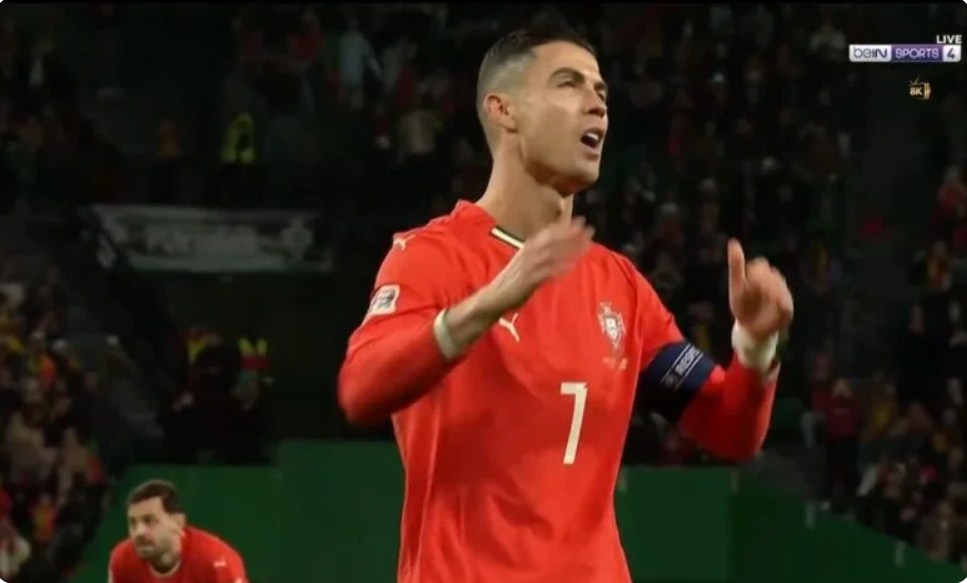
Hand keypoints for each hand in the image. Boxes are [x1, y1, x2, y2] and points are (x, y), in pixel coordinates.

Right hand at [479, 215, 593, 314]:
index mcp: (527, 248)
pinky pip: (546, 272)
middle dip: (571, 233)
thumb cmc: (510, 282)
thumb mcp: (524, 263)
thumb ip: (539, 256)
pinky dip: (559, 268)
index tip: (580, 220)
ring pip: (552, 253)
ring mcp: (528, 266)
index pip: (548, 233)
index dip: (564, 226)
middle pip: (552, 240)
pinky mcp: (528, 280)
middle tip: (588, 228)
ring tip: (586, 243)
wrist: (493, 297)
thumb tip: (556, 250)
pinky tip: (572, 265)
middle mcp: (528, 254)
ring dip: (569, 247)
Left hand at [727, 239, 793, 340]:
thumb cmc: (741, 304)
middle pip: (770, 274)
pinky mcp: (787, 309)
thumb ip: (736, 264)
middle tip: (751, 294)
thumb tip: (733, 241)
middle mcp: (775, 281)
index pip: (760, 265)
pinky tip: (768, 308)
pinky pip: (784, 303)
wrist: (749, 328)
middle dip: (760, 283)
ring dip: (767, 293)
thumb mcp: (736, 285)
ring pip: (778, 287)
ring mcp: (783, 294)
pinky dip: (775, 305)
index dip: (753, 274)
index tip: (746, 284)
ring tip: (759, 302)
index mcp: (762, 274)